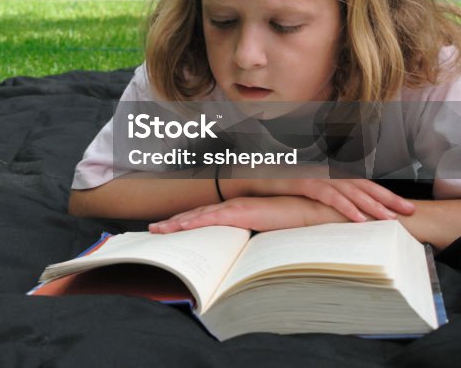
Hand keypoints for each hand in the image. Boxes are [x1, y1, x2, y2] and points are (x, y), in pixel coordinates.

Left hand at [149, 196, 346, 233]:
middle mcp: (230, 206)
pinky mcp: (239, 212)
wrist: (307, 210)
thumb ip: (247, 237)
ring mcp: (233, 207)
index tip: (168, 228)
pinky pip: (210, 218)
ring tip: (157, 230)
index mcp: (234, 210)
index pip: (204, 216)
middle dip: (172, 222)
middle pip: (194, 215)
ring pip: (197, 216)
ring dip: (175, 223)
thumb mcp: (262, 231)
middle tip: (153, 229)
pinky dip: (193, 222)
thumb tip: (236, 253)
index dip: (184, 222)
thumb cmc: (288, 221)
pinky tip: (179, 226)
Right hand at [226, 167, 414, 222]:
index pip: (361, 183)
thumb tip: (339, 212)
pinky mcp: (302, 182)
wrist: (245, 175)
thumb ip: (321, 197)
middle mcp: (325, 172)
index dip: (383, 193)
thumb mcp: (302, 191)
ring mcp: (314, 176)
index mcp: (328, 174)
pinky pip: (328, 196)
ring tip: (391, 218)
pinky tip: (360, 219)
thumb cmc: (273, 185)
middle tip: (410, 210)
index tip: (403, 206)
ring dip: (372, 205)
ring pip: (350, 190)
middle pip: (362, 184)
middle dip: (388, 197)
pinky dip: (345, 207)